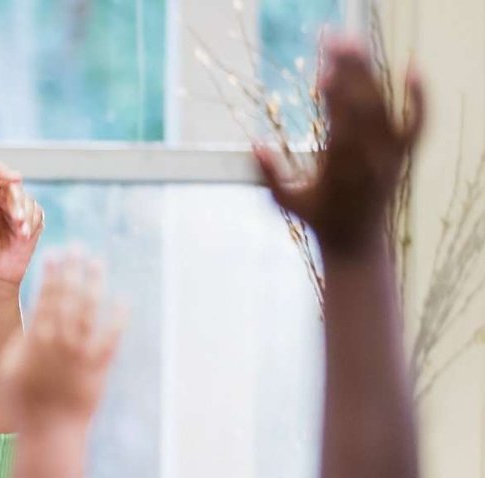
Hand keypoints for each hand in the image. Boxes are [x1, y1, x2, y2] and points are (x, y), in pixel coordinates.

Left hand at [0, 163, 43, 288]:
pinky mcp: (30, 218)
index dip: (4, 171)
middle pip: (13, 184)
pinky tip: (23, 236)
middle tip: (15, 220)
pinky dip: (32, 222)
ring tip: (19, 233)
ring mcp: (15, 207)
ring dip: (25, 215)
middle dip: (16, 201)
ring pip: (27, 198)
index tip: (14, 179)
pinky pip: (37, 211)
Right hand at [0, 253, 125, 429]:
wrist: (49, 431)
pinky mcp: (99, 366)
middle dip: (72, 269)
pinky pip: (111, 336)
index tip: (54, 253)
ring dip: (93, 283)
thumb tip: (29, 314)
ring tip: (97, 263)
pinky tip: (122, 299)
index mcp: (34, 340)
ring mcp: (80, 353)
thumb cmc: (22, 401)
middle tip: (77, 247)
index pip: (44, 297)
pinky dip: (117, 317)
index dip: (50, 273)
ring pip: (89, 310)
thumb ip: (19, 339)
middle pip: (67, 297)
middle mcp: (58, 342)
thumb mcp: (9, 368)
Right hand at [255, 35, 422, 252]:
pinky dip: (419, 95)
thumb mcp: (285, 202)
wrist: (358, 240)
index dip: (337, 96)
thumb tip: (255, 143)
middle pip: (365, 104)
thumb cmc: (317, 218)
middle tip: (334, 39)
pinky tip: (412, 66)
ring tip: (352, 43)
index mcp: (344, 169)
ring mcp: (392, 154)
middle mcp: (374, 158)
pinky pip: (417, 121)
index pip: (344, 123)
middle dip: (350, 69)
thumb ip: (268, 174)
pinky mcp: (404, 152)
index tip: (325, 72)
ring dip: (370, 71)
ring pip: (386, 105)